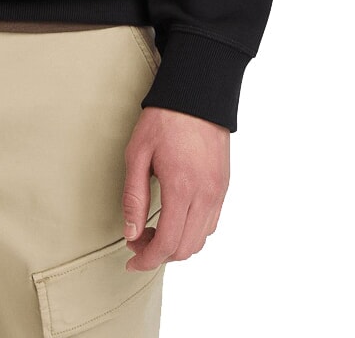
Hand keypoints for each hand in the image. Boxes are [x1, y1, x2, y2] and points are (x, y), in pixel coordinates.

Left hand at [121, 105, 229, 271]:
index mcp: (181, 188)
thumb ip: (133, 197)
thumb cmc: (163, 120)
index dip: (147, 259)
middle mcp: (205, 195)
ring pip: (201, 240)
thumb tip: (131, 233)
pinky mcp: (224, 186)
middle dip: (159, 254)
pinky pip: (211, 223)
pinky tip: (174, 217)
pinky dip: (192, 231)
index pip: (167, 243)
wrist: (196, 95)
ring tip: (153, 229)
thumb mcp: (137, 154)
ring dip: (176, 245)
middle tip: (137, 241)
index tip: (131, 260)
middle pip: (185, 248)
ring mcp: (218, 192)